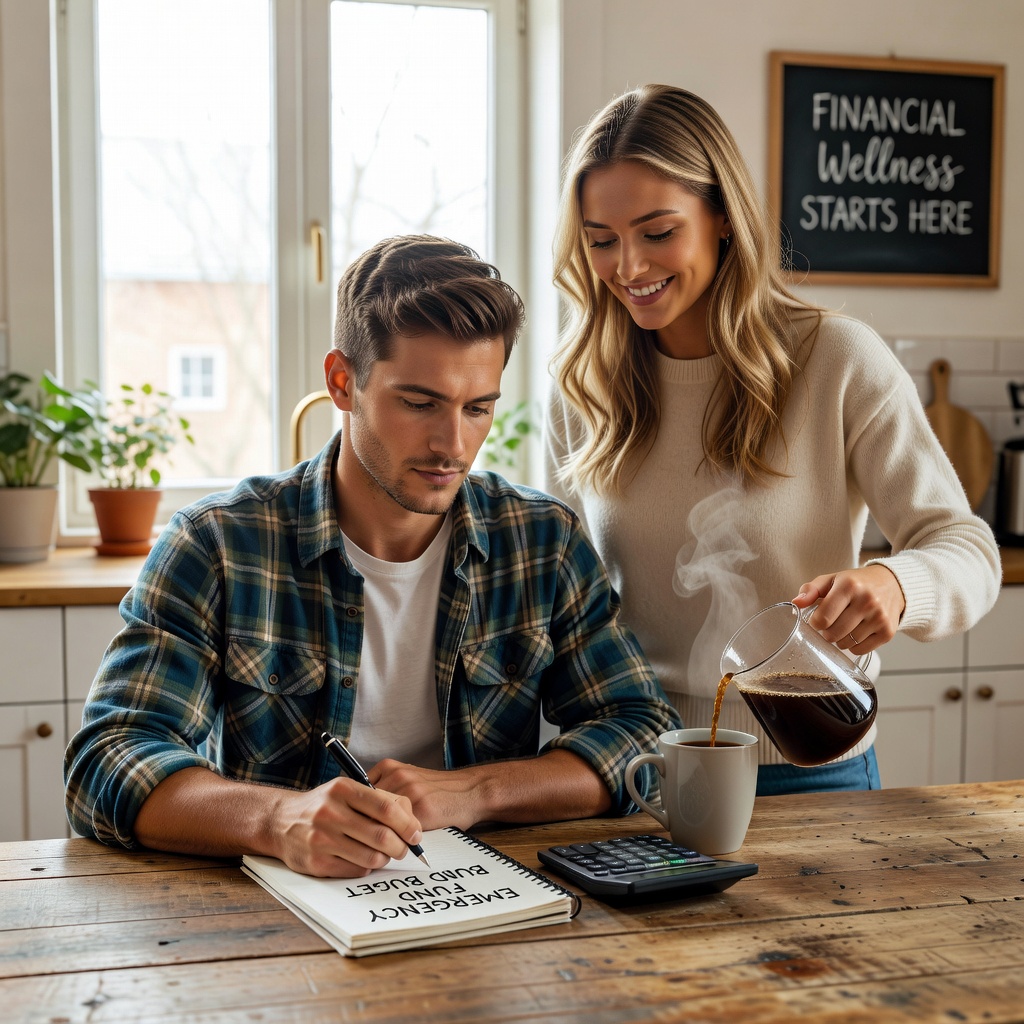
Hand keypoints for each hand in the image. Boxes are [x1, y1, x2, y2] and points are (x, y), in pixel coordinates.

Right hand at [273, 776, 424, 877]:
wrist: (279, 821)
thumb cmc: (324, 805)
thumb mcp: (347, 791)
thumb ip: (380, 800)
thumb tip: (413, 821)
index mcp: (343, 789)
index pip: (386, 807)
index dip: (408, 823)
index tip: (416, 834)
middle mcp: (331, 812)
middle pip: (382, 836)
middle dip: (401, 846)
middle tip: (405, 848)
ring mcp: (321, 839)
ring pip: (371, 857)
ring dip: (385, 859)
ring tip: (385, 854)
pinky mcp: (316, 862)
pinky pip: (356, 871)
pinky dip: (367, 868)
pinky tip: (363, 859)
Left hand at [368, 759, 489, 831]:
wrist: (470, 791)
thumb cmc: (437, 790)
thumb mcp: (408, 779)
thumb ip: (386, 789)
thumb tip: (357, 811)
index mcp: (389, 766)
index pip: (358, 793)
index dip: (357, 812)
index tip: (358, 823)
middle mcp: (396, 775)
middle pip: (365, 806)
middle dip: (366, 824)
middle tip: (368, 837)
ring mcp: (408, 791)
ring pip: (380, 819)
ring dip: (381, 834)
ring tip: (388, 841)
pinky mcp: (421, 808)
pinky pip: (398, 829)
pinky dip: (397, 839)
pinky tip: (403, 841)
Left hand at [792, 564, 905, 655]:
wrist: (892, 585)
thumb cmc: (856, 583)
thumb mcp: (832, 579)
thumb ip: (810, 590)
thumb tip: (796, 603)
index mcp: (849, 585)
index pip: (822, 618)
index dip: (815, 623)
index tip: (818, 619)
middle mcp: (867, 601)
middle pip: (833, 634)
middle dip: (826, 632)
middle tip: (830, 624)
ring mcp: (879, 617)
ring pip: (846, 644)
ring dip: (840, 640)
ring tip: (844, 626)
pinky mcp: (888, 632)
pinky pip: (860, 650)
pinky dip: (853, 646)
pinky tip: (856, 633)